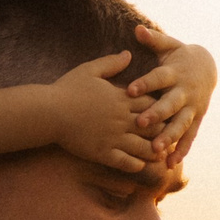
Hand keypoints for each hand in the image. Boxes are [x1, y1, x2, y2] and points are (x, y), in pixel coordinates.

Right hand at [49, 53, 155, 172]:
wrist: (48, 112)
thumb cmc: (67, 89)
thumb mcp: (90, 70)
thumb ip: (111, 63)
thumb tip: (128, 53)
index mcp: (121, 99)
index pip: (151, 102)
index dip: (161, 106)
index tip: (166, 110)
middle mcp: (121, 119)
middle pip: (153, 126)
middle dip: (162, 130)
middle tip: (170, 135)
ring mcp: (113, 138)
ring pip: (143, 147)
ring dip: (153, 151)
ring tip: (160, 155)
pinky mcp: (103, 153)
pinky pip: (125, 162)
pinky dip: (135, 165)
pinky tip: (140, 166)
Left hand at [127, 26, 215, 163]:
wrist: (208, 67)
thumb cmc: (180, 57)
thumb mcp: (169, 46)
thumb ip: (153, 40)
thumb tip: (137, 29)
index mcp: (175, 73)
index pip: (159, 78)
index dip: (145, 84)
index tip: (129, 90)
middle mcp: (184, 92)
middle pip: (170, 104)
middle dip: (157, 114)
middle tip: (141, 123)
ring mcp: (192, 108)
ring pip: (180, 124)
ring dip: (169, 137)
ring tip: (156, 149)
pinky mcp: (196, 119)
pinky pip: (189, 137)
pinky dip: (181, 150)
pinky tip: (170, 163)